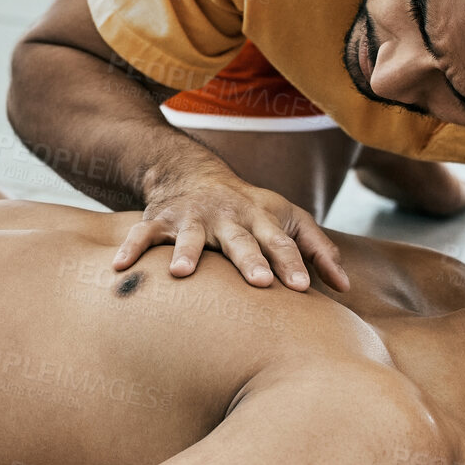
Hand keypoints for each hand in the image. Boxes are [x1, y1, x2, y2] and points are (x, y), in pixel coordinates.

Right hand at [113, 164, 347, 291]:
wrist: (193, 175)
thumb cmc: (251, 209)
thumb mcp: (288, 219)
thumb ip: (318, 251)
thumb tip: (347, 288)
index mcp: (261, 218)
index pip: (282, 243)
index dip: (293, 263)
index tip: (304, 289)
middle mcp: (228, 217)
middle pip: (241, 240)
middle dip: (250, 260)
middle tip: (260, 284)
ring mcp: (192, 218)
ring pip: (190, 236)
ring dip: (185, 252)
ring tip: (181, 273)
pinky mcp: (161, 221)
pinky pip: (142, 235)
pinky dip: (130, 249)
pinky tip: (118, 267)